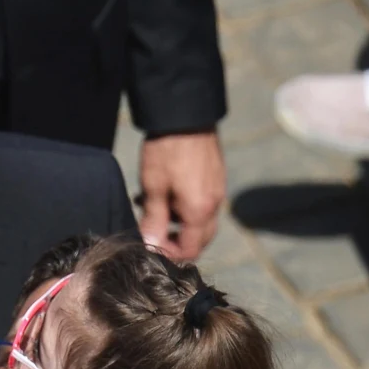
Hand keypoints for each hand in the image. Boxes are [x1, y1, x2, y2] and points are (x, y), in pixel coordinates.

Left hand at [137, 130, 225, 261]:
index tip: (150, 247)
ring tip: (150, 208)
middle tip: (151, 233)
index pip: (190, 249)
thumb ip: (154, 220)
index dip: (170, 255)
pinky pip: (202, 203)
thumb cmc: (166, 151)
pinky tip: (163, 193)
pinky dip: (184, 207)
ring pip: (200, 221)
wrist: (186, 114)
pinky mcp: (215, 178)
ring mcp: (217, 190)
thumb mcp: (153, 188)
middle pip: (199, 239)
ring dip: (177, 223)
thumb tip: (151, 245)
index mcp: (200, 211)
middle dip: (175, 242)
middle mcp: (214, 204)